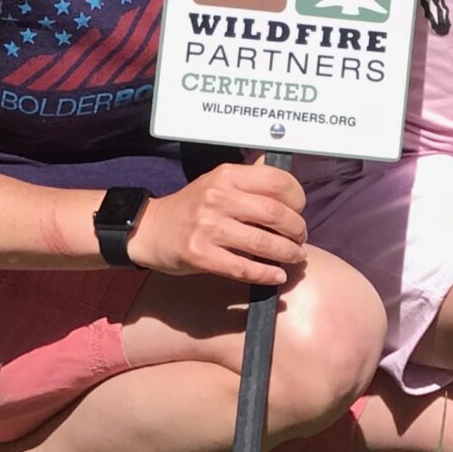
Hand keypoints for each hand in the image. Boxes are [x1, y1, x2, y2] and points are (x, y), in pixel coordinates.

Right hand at [129, 162, 309, 286]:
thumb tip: (284, 178)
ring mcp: (208, 227)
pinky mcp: (200, 255)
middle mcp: (218, 197)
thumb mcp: (218, 181)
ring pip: (263, 243)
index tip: (300, 210)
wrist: (151, 229)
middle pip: (275, 214)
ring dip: (287, 254)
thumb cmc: (192, 206)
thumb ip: (249, 179)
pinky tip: (277, 276)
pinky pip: (243, 268)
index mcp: (226, 175)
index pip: (276, 181)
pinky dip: (266, 275)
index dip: (297, 198)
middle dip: (297, 230)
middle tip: (301, 238)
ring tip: (295, 257)